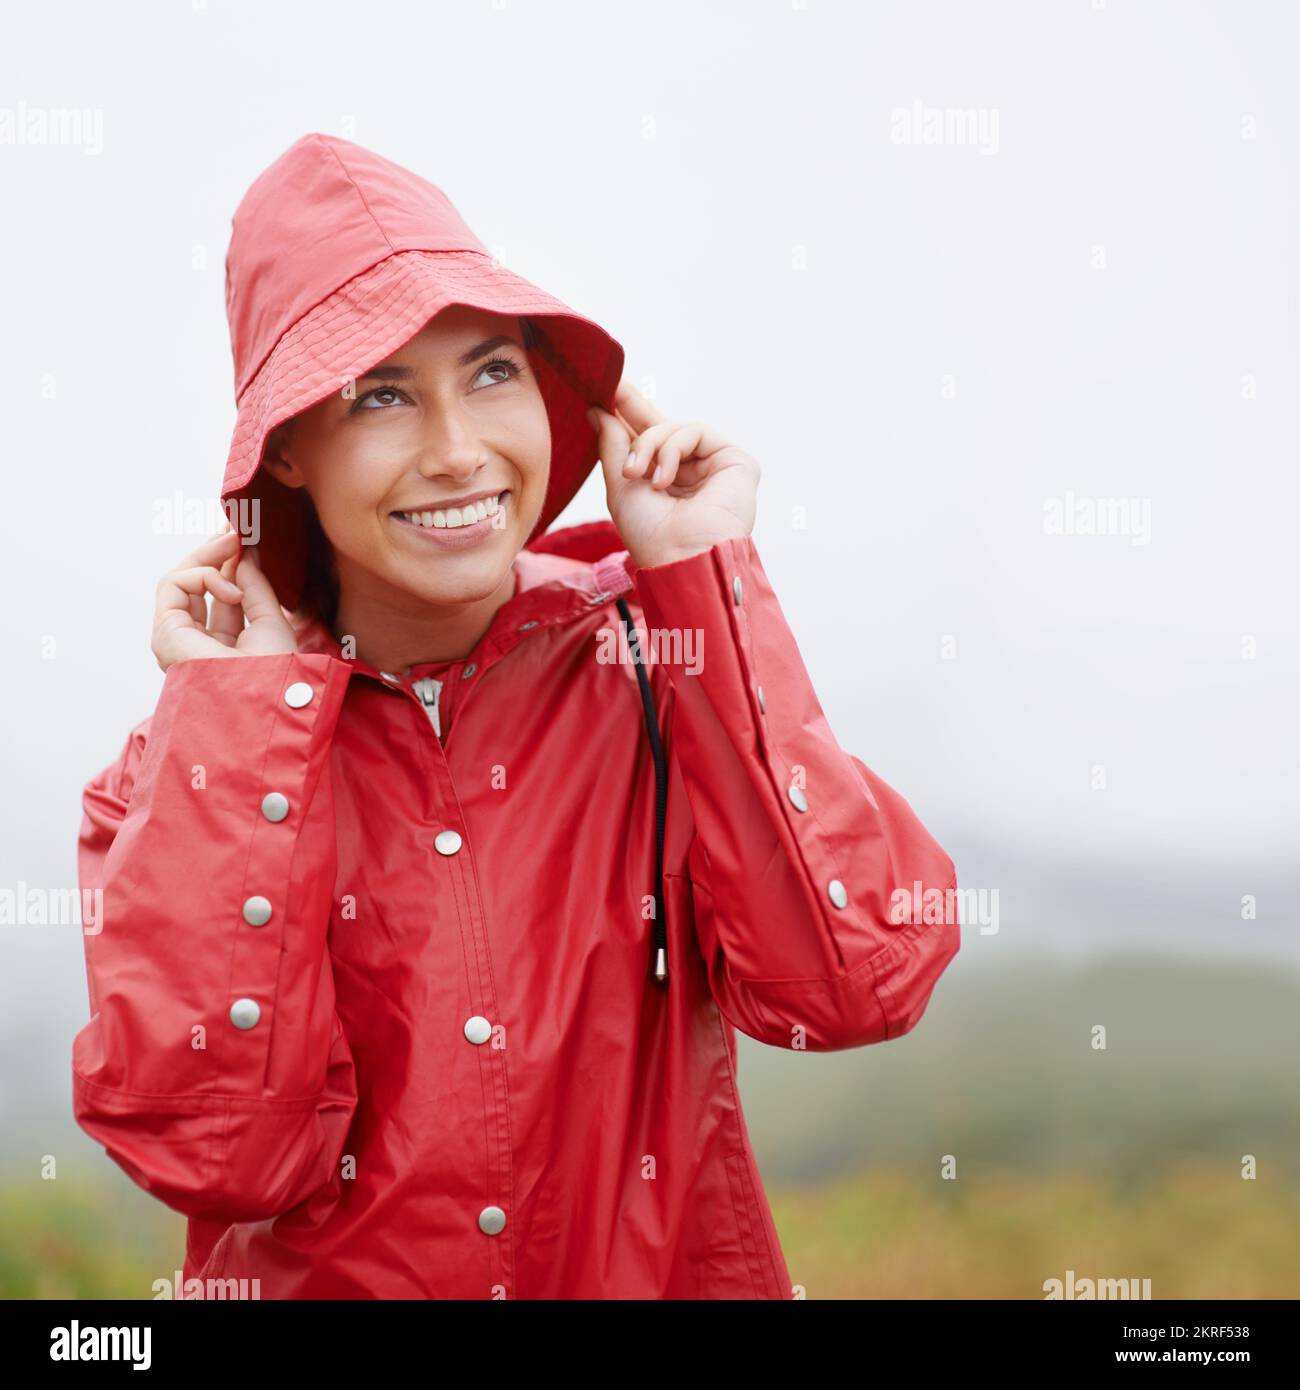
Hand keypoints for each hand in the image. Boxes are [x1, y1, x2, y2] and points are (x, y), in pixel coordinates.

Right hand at [152, 528, 298, 672]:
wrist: (264, 698)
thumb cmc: (274, 671)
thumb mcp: (270, 620)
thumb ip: (253, 585)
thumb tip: (244, 551)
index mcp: (223, 646)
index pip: (221, 596)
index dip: (231, 564)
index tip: (245, 537)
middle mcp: (195, 643)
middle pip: (196, 585)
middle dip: (215, 553)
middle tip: (236, 528)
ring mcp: (176, 639)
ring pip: (181, 580)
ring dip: (209, 555)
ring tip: (235, 542)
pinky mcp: (164, 632)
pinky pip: (174, 584)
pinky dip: (203, 575)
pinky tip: (231, 588)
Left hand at [587, 380, 758, 569]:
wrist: (681, 557)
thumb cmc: (650, 535)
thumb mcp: (621, 485)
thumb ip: (613, 445)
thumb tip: (598, 411)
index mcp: (665, 482)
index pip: (646, 440)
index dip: (626, 415)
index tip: (601, 395)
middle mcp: (691, 473)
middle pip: (662, 426)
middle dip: (634, 407)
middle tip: (613, 388)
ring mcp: (714, 466)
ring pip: (673, 428)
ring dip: (648, 444)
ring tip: (636, 474)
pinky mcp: (735, 461)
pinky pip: (694, 431)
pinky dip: (672, 448)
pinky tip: (663, 479)